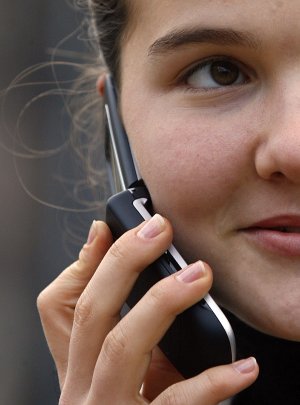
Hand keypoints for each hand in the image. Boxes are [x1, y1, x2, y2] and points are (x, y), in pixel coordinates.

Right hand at [37, 216, 258, 403]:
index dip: (86, 262)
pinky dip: (213, 381)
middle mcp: (84, 388)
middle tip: (158, 230)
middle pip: (90, 312)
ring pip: (122, 347)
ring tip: (198, 275)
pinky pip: (177, 401)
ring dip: (162, 302)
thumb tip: (137, 277)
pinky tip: (241, 366)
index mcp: (78, 367)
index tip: (110, 227)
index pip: (61, 306)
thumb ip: (127, 327)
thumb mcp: (124, 372)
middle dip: (123, 262)